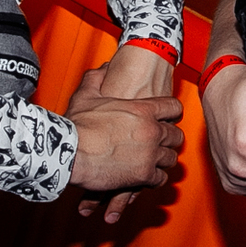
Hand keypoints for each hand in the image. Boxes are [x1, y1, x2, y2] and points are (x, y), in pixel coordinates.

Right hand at [67, 64, 183, 223]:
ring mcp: (150, 154)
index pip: (173, 108)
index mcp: (142, 110)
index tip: (169, 117)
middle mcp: (151, 131)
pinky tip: (148, 176)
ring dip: (163, 159)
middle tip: (163, 141)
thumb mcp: (86, 96)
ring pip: (171, 158)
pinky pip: (160, 178)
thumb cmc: (77, 126)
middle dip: (170, 139)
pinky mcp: (143, 175)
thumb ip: (97, 79)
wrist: (69, 153)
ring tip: (156, 160)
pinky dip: (155, 178)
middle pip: (176, 135)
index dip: (172, 112)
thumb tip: (104, 68)